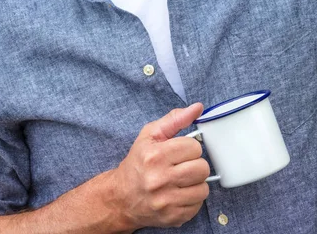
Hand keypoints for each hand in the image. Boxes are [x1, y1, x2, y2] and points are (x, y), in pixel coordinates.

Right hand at [113, 104, 209, 229]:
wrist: (122, 196)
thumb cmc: (138, 162)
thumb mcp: (150, 135)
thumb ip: (175, 119)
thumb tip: (198, 108)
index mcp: (155, 156)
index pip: (193, 147)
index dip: (189, 147)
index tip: (180, 151)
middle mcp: (160, 179)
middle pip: (201, 168)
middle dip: (195, 164)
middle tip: (183, 164)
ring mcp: (166, 201)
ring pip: (203, 188)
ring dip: (196, 182)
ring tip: (182, 179)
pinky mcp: (173, 217)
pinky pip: (198, 206)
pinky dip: (192, 198)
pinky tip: (179, 192)